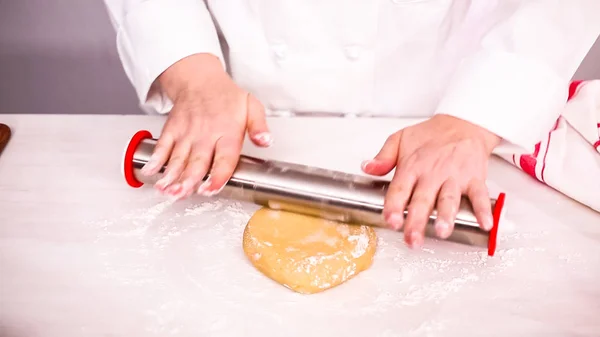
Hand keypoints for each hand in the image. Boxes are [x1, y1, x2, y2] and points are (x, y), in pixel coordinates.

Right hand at [140, 53, 271, 198]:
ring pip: (178, 157)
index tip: (211, 189)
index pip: (224, 157)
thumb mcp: (251, 107)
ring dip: (172, 175)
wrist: (199, 79)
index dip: (217, 175)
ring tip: (168, 190)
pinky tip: (151, 173)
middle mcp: (205, 134)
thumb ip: (259, 127)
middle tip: (184, 194)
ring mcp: (186, 133)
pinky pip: (162, 146)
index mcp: (227, 131)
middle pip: (197, 161)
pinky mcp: (171, 130)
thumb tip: (266, 141)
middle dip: (189, 179)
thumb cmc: (226, 97)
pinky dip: (156, 160)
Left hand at [361, 114, 500, 247]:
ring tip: (442, 231)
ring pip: (449, 199)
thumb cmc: (431, 136)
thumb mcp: (400, 139)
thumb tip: (366, 167)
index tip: (391, 220)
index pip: (400, 189)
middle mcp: (433, 173)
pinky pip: (480, 195)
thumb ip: (383, 157)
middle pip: (423, 200)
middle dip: (417, 221)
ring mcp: (454, 177)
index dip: (394, 206)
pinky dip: (484, 210)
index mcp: (412, 166)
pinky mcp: (474, 178)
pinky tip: (485, 224)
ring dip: (446, 216)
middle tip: (412, 239)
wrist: (463, 123)